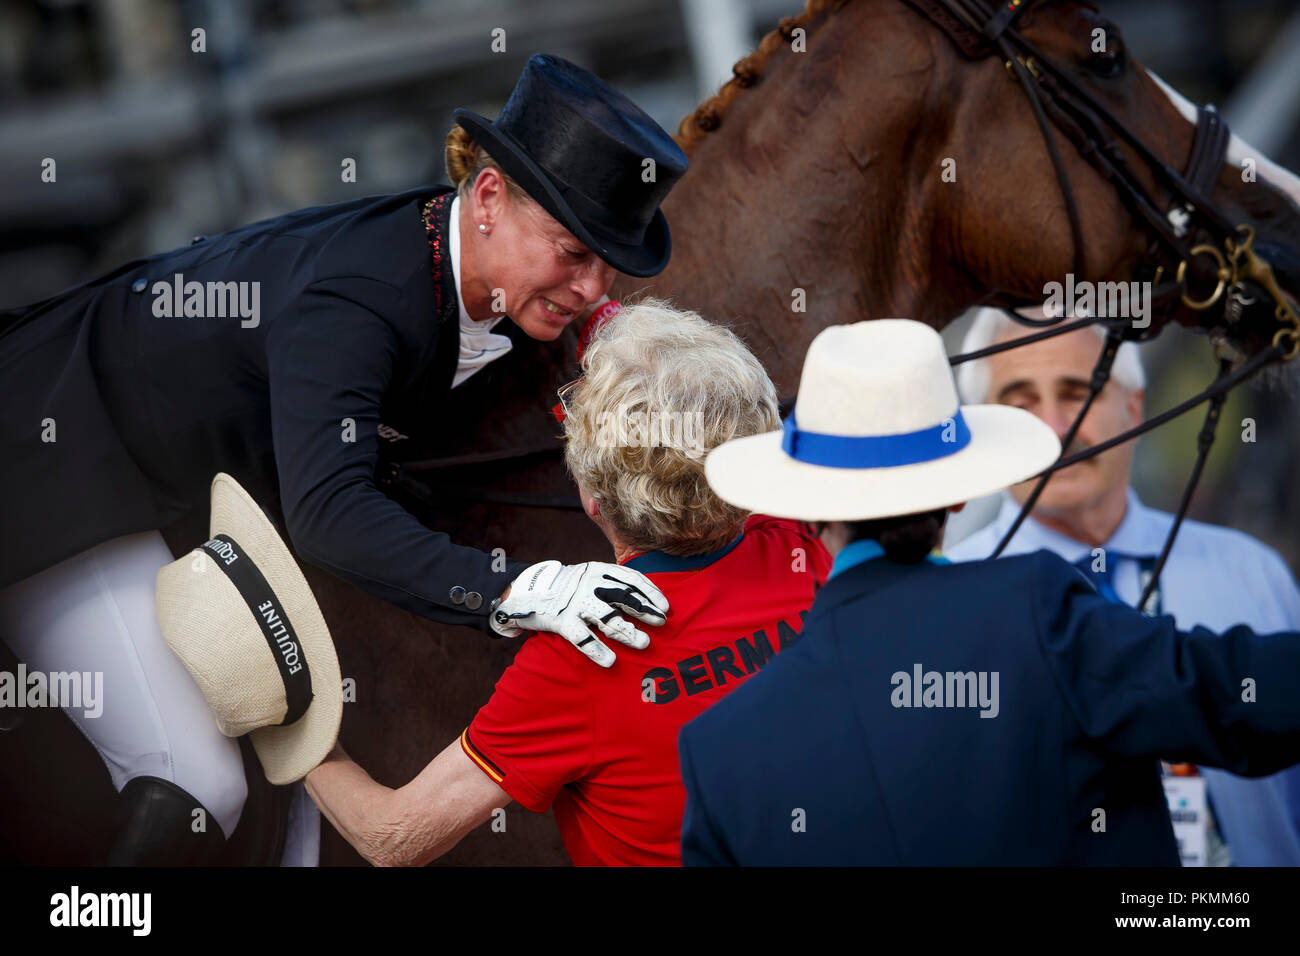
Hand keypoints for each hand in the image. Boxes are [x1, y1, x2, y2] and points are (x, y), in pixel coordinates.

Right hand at [488, 560, 668, 666]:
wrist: (525, 589)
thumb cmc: (567, 587)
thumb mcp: (589, 575)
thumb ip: (611, 583)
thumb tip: (644, 600)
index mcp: (597, 570)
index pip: (630, 578)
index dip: (650, 592)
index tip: (665, 607)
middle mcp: (588, 584)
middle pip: (622, 596)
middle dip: (644, 610)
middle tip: (661, 623)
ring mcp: (574, 603)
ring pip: (606, 617)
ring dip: (627, 631)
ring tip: (644, 643)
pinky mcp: (561, 621)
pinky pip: (582, 638)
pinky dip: (597, 650)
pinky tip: (610, 661)